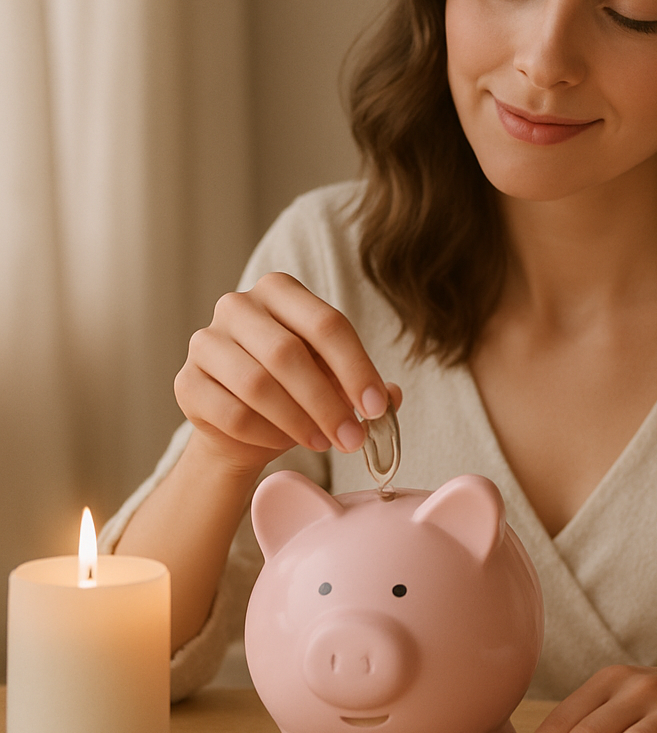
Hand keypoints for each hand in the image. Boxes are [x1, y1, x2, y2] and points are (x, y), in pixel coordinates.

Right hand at [174, 271, 401, 478]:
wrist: (240, 426)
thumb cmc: (295, 390)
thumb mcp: (333, 379)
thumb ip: (363, 383)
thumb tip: (393, 395)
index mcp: (281, 291)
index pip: (327, 324)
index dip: (357, 368)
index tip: (377, 407)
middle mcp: (238, 305)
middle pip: (288, 352)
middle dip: (328, 402)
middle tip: (353, 438)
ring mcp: (205, 341)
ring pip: (257, 384)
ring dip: (299, 420)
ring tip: (325, 441)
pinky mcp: (187, 382)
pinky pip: (232, 413)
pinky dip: (266, 433)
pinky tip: (285, 442)